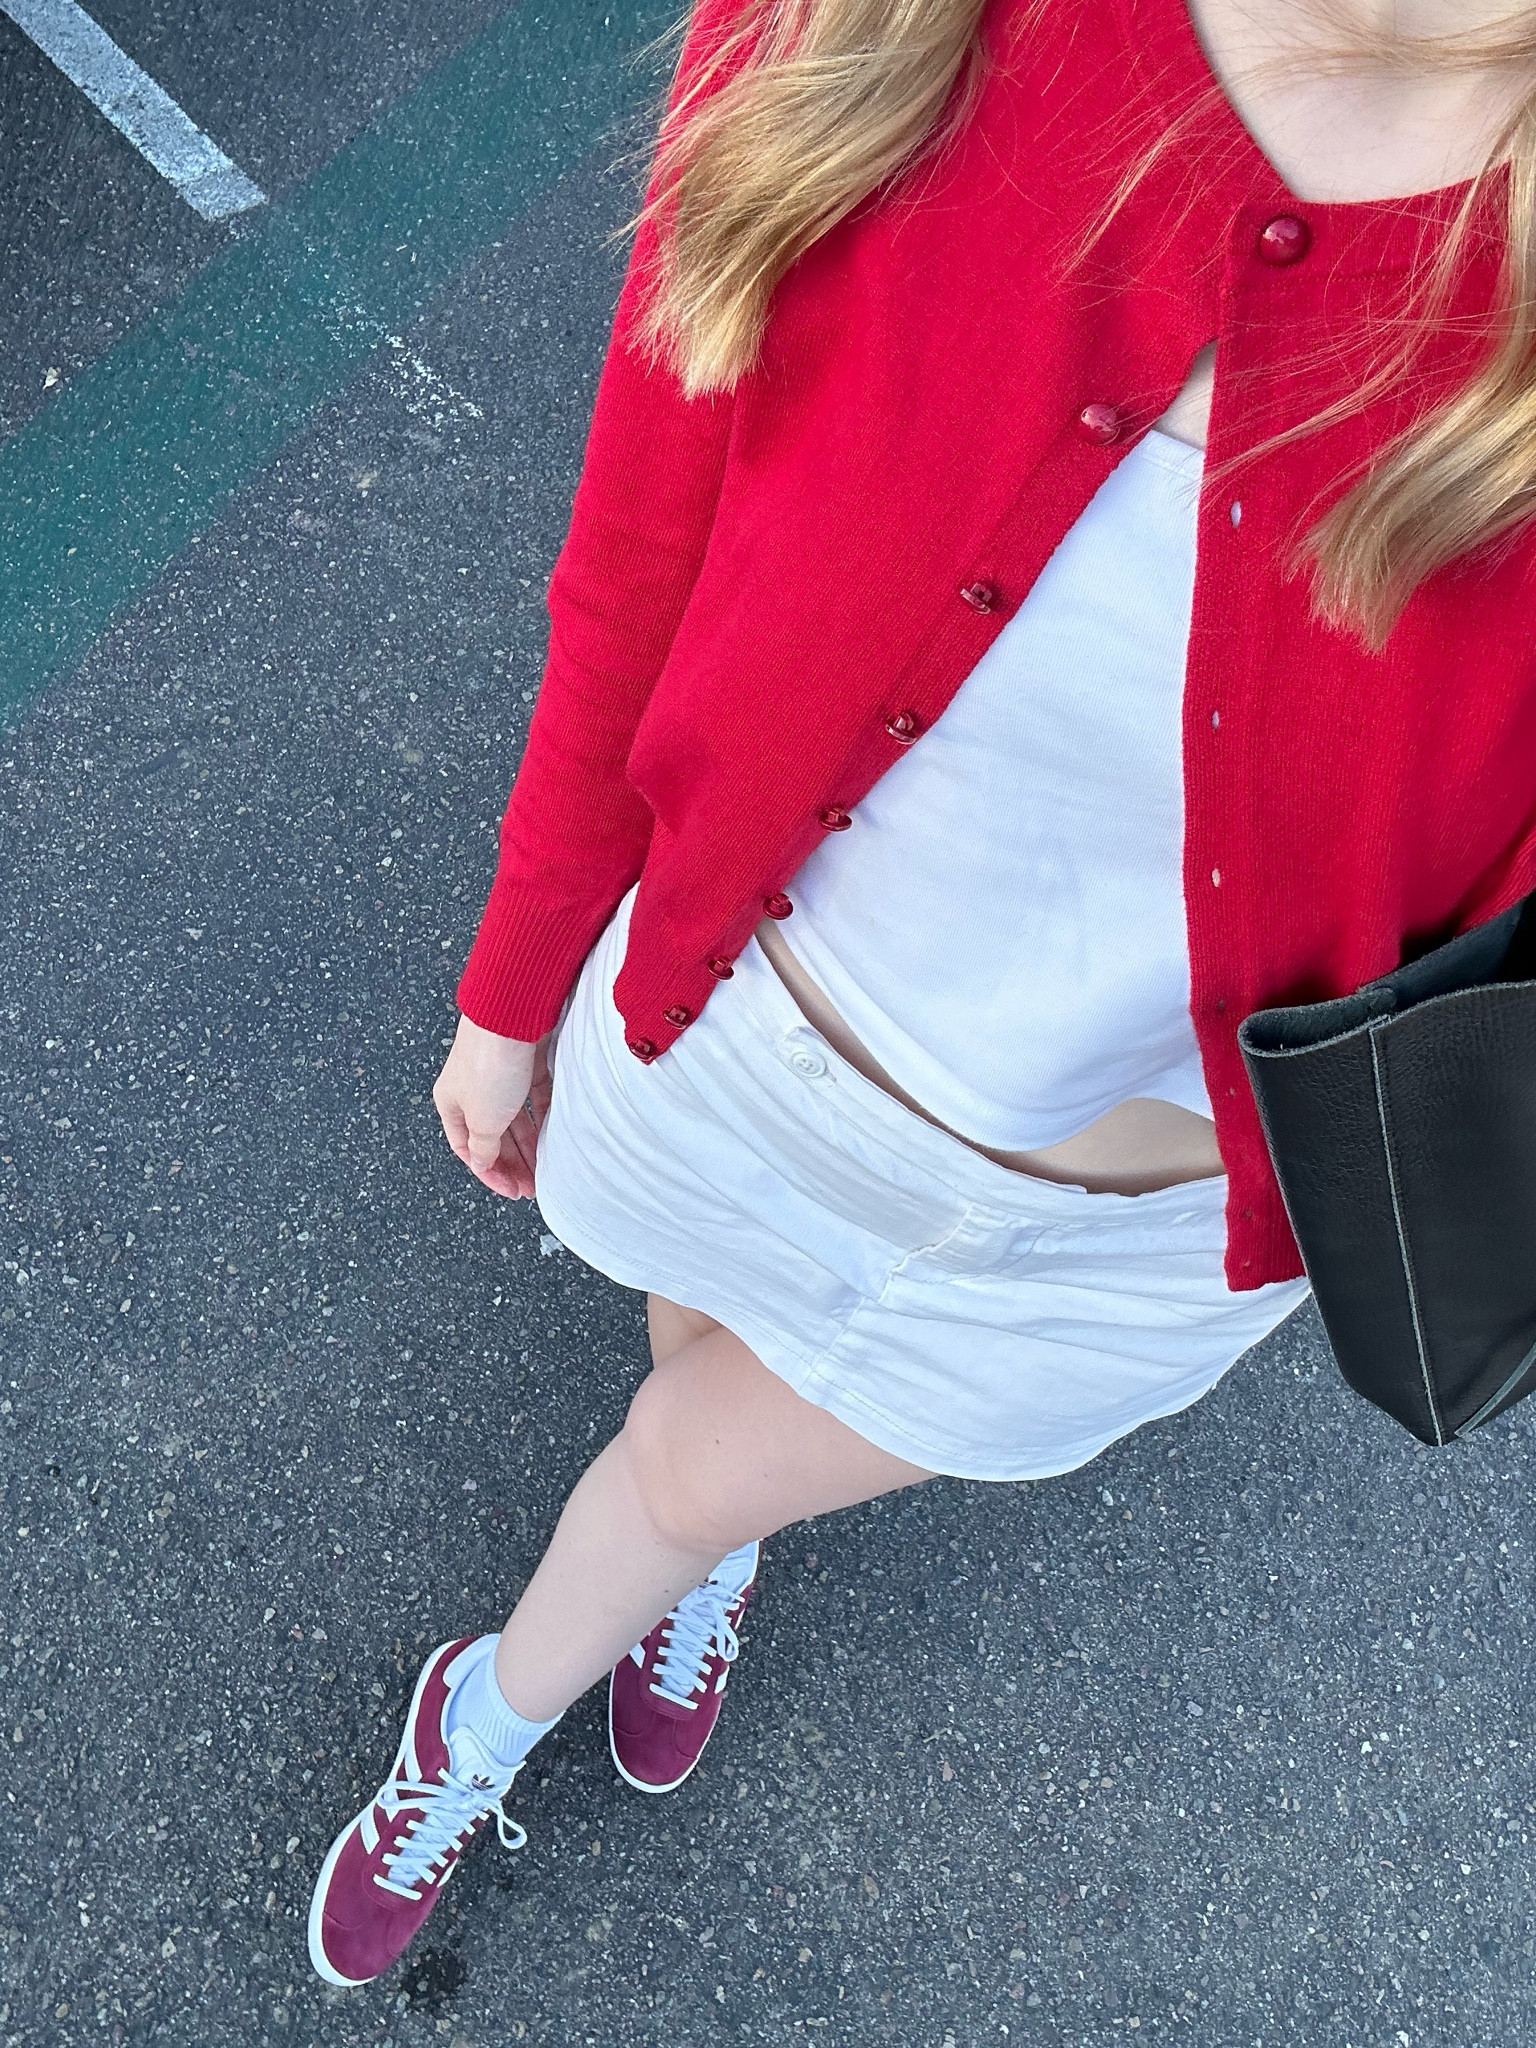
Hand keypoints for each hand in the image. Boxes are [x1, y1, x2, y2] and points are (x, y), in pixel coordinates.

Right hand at [432, 1013, 551, 1200]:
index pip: (468, 1150)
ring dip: (530, 1144)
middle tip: (533, 1184)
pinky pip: (534, 1098)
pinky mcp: (525, 1063)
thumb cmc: (487, 1064)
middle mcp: (472, 1089)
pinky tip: (554, 1135)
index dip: (490, 1173)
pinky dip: (542, 1117)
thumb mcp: (482, 1120)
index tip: (512, 1190)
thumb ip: (483, 1146)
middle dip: (513, 1162)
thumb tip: (482, 1162)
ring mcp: (499, 1075)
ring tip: (546, 1166)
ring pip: (515, 1119)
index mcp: (451, 1104)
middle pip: (493, 1136)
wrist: (511, 1017)